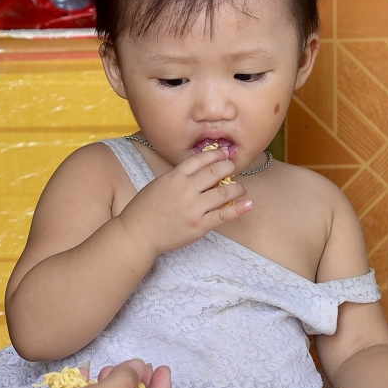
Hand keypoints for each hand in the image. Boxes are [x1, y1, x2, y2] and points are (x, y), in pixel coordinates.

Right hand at [116, 146, 248, 255]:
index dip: (215, 155)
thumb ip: (178, 176)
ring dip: (237, 188)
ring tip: (242, 188)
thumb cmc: (144, 209)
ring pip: (224, 193)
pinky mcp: (199, 226)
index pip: (200, 159)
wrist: (138, 233)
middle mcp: (186, 190)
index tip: (223, 153)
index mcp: (175, 177)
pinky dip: (239, 208)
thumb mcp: (159, 184)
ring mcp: (194, 208)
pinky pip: (224, 215)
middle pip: (215, 172)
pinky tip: (248, 203)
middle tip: (234, 167)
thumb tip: (198, 170)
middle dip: (228, 167)